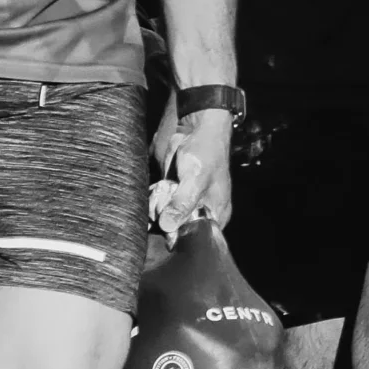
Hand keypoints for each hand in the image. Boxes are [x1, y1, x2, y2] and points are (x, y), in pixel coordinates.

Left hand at [149, 91, 233, 239]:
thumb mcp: (196, 179)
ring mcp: (183, 205)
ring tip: (166, 187)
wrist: (195, 127)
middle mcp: (200, 214)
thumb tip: (168, 226)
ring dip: (157, 207)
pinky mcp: (171, 195)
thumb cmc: (206, 152)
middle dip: (166, 219)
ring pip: (163, 219)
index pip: (197, 240)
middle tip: (167, 198)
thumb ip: (182, 204)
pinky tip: (158, 187)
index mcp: (215, 216)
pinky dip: (153, 199)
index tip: (168, 227)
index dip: (181, 238)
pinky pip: (157, 206)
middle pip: (177, 231)